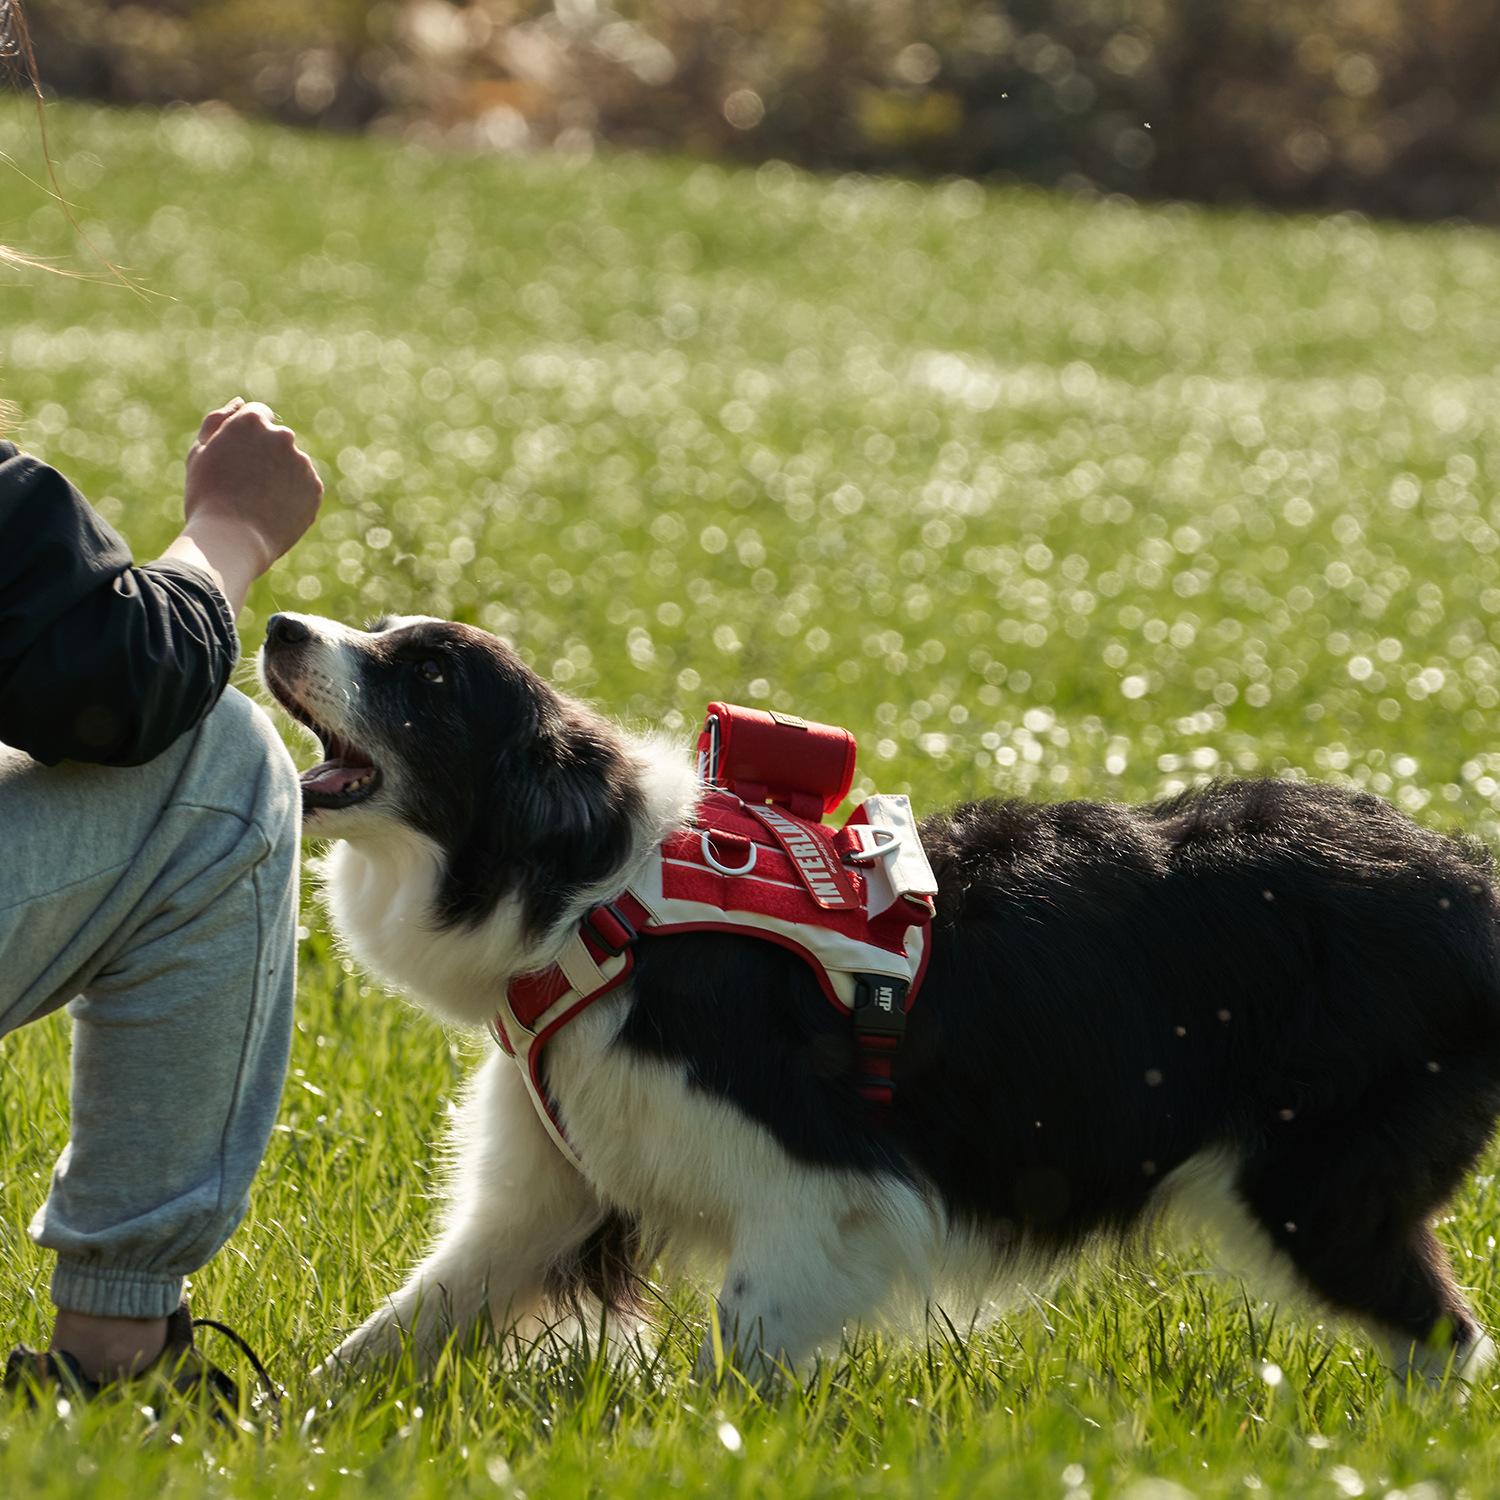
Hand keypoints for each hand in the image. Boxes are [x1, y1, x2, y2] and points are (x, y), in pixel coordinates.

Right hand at [161, 398, 323, 614]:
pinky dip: (292, 496)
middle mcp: (283, 437)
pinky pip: (304, 487)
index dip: (246, 436)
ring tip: (257, 502)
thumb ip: (219, 420)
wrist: (233, 540)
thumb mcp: (200, 452)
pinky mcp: (316, 488)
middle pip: (277, 439)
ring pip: (292, 465)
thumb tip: (241, 402)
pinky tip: (273, 512)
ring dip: (280, 476)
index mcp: (252, 421)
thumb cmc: (208, 495)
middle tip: (244, 484)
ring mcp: (302, 463)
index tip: (238, 457)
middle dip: (265, 455)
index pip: (259, 414)